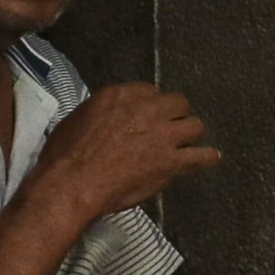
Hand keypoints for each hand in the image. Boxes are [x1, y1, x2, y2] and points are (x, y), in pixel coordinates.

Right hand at [32, 83, 220, 218]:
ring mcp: (163, 135)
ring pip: (194, 126)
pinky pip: (201, 156)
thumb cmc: (66, 153)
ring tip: (184, 144)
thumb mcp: (79, 118)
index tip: (148, 116)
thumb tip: (114, 116)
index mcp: (122, 95)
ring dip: (188, 135)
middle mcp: (147, 109)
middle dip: (174, 116)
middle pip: (177, 104)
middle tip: (167, 129)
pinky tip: (208, 158)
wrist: (73, 182)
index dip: (151, 106)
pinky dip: (206, 158)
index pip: (150, 91)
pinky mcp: (172, 161)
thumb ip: (104, 112)